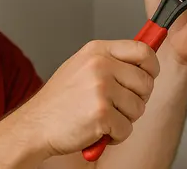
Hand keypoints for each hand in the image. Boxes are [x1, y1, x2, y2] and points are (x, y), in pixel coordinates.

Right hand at [18, 40, 159, 156]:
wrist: (35, 125)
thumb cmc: (59, 101)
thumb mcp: (82, 67)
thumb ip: (111, 62)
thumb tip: (144, 63)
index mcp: (96, 51)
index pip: (143, 50)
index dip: (151, 66)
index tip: (148, 76)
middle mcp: (100, 65)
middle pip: (146, 82)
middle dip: (137, 99)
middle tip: (116, 105)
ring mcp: (101, 89)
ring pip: (139, 107)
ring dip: (124, 119)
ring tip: (101, 117)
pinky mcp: (101, 114)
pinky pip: (127, 128)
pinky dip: (115, 136)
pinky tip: (97, 129)